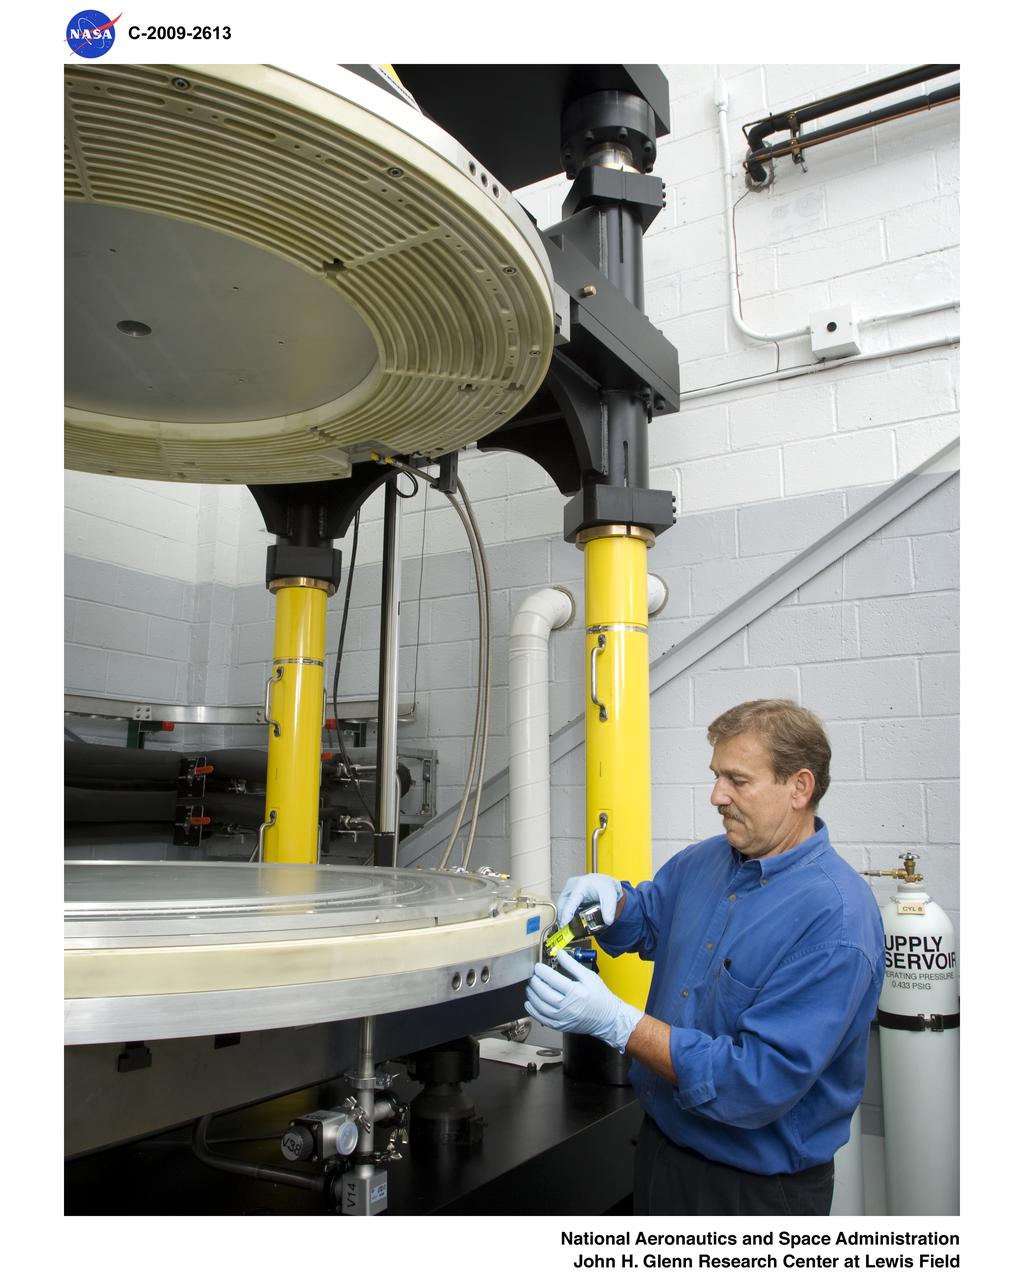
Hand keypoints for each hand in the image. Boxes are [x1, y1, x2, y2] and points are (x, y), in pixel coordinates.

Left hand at [524, 950, 642, 1052]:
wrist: (607, 1019)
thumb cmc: (600, 997)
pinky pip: (542, 1019)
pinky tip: (530, 1003)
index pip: (553, 979)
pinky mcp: (560, 1026)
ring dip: (532, 995)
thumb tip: (560, 954)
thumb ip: (572, 965)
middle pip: (544, 992)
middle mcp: (567, 1007)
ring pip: (540, 1006)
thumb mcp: (589, 977)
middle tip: (533, 975)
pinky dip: (533, 1011)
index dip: (542, 971)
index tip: (538, 967)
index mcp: (575, 992)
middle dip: (535, 982)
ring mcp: (562, 1018)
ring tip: (530, 986)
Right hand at [556, 873, 621, 927]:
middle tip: (564, 931)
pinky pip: (563, 904)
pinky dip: (564, 913)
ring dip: (562, 916)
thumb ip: (609, 909)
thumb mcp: (610, 896)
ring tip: (565, 928)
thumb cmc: (606, 886)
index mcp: (582, 885)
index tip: (564, 924)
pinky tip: (568, 921)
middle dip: (562, 918)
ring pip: (560, 905)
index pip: (571, 901)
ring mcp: (568, 888)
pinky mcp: (568, 892)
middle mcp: (572, 885)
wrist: (604, 881)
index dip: (566, 914)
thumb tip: (607, 921)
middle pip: (562, 904)